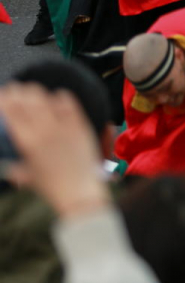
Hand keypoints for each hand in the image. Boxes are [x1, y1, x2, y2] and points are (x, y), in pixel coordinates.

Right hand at [0, 83, 108, 218]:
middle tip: (16, 89)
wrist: (80, 192)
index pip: (11, 111)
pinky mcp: (80, 125)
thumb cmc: (50, 187)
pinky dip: (60, 97)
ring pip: (46, 98)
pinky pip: (68, 103)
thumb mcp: (26, 176)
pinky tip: (56, 97)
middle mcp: (43, 130)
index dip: (5, 98)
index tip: (2, 94)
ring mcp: (63, 126)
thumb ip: (13, 168)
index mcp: (26, 141)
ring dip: (37, 93)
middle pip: (27, 100)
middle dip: (18, 91)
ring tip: (32, 92)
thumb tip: (6, 166)